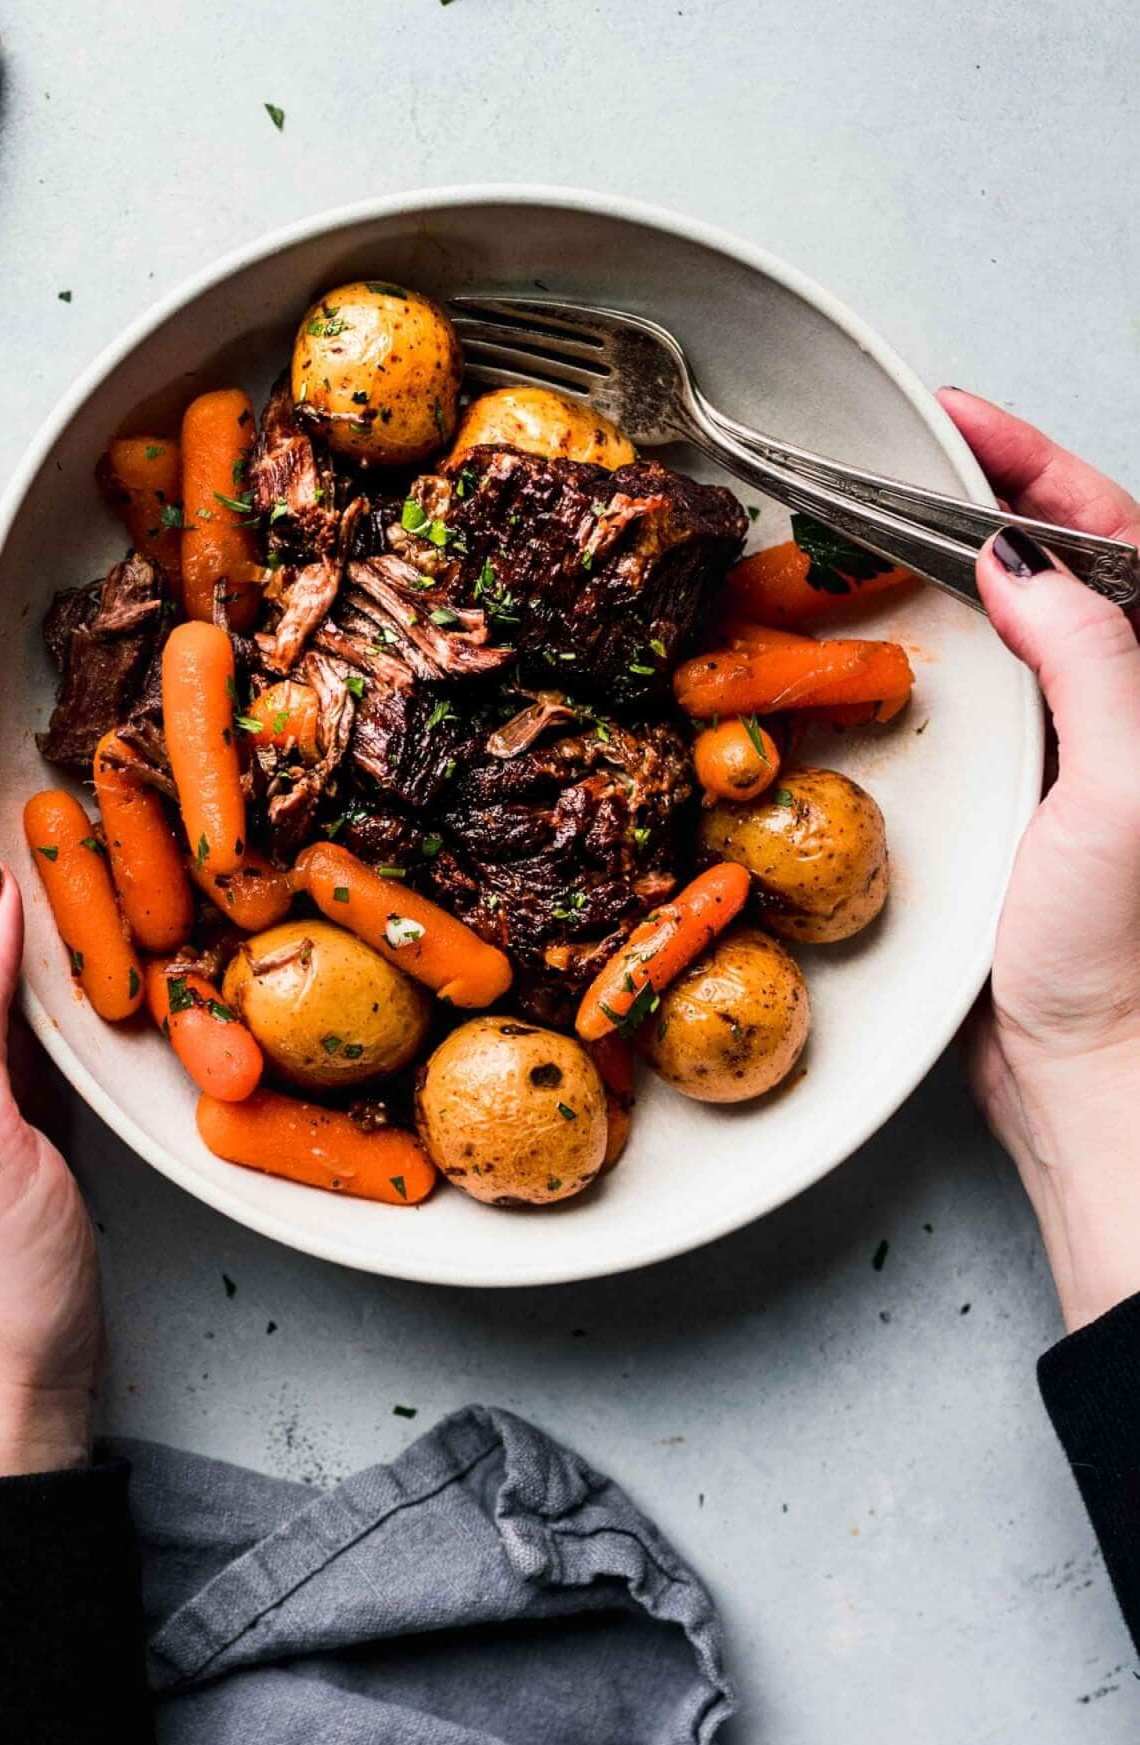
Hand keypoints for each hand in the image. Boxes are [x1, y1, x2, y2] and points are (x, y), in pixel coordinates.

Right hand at [940, 389, 1139, 1330]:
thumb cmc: (1119, 948)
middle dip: (990, 496)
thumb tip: (1018, 558)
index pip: (1112, 536)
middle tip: (910, 454)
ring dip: (949, 566)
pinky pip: (971, 699)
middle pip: (1060, 563)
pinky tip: (880, 635)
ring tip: (883, 518)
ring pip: (1009, 625)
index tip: (963, 422)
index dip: (1041, 466)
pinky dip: (925, 653)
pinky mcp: (1012, 800)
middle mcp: (1117, 708)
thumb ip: (1088, 659)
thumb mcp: (1120, 786)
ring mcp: (1064, 752)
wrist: (1089, 1070)